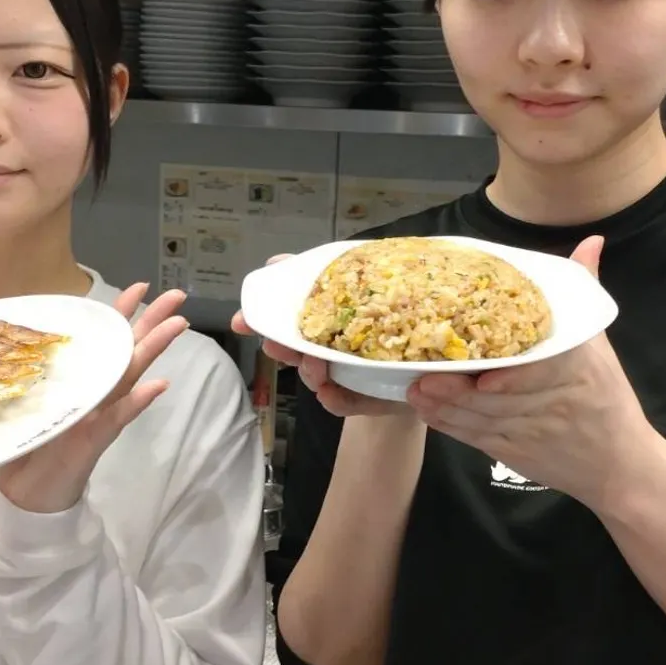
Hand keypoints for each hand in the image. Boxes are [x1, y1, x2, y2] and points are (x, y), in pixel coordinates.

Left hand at [0, 283, 188, 513]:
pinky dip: (138, 402)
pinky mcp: (93, 440)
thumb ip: (22, 381)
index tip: (138, 287)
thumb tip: (13, 347)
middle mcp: (93, 396)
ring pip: (129, 377)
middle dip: (152, 322)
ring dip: (153, 350)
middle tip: (177, 296)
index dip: (119, 314)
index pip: (102, 343)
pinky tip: (159, 385)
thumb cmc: (21, 453)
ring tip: (176, 325)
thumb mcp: (16, 408)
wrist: (23, 501)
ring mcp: (97, 417)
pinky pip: (118, 418)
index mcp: (77, 384)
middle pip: (127, 352)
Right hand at [231, 255, 403, 418]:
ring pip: (315, 377)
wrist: (425, 358)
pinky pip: (343, 402)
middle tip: (274, 344)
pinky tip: (330, 391)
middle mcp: (326, 350)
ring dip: (309, 371)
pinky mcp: (364, 398)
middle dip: (280, 348)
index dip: (257, 321)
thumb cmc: (388, 314)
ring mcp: (344, 376)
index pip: (283, 320)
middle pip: (293, 351)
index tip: (240, 321)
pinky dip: (334, 398)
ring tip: (314, 362)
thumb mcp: (358, 281)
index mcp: (321, 322)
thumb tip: (276, 262)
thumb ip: (319, 270)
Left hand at [403, 236, 655, 508]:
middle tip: (423, 373)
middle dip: (458, 389)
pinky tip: (427, 411)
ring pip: (483, 420)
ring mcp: (531, 433)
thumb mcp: (599, 346)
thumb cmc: (607, 397)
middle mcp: (553, 403)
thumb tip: (591, 241)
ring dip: (446, 407)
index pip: (540, 372)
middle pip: (500, 399)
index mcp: (576, 371)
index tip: (478, 371)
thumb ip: (585, 292)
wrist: (618, 466)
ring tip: (415, 389)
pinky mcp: (515, 454)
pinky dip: (451, 426)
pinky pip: (478, 439)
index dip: (508, 377)